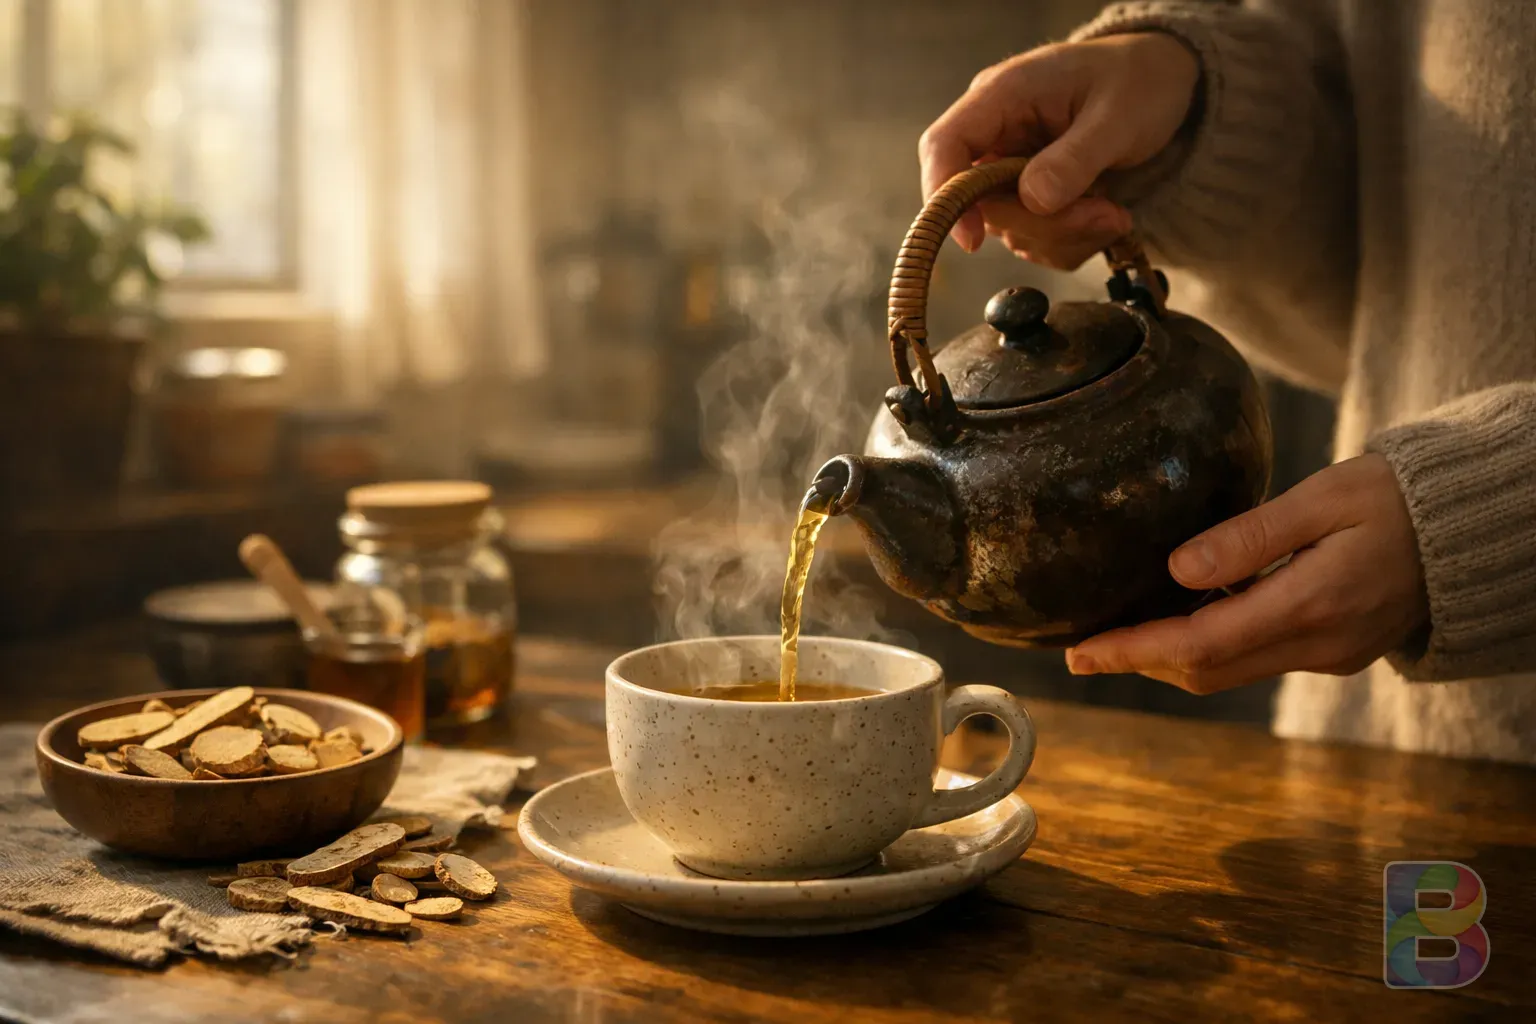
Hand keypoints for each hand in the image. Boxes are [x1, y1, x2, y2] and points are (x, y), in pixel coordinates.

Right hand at [919, 33, 1199, 266]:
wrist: (1163, 85)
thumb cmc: (1137, 81)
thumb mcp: (1118, 115)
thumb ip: (1075, 158)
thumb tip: (1033, 199)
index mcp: (1003, 95)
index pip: (945, 146)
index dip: (946, 197)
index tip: (972, 239)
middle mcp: (997, 134)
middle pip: (982, 203)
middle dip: (1042, 224)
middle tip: (1104, 215)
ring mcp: (1010, 169)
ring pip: (1011, 229)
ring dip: (1065, 235)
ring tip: (1114, 212)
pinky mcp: (1029, 197)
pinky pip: (1036, 239)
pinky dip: (1073, 240)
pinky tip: (1106, 215)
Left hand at [1064, 455, 1430, 693]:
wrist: (1470, 530)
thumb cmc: (1395, 498)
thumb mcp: (1323, 497)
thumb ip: (1249, 536)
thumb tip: (1176, 571)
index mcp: (1311, 604)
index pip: (1200, 644)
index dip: (1134, 651)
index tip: (1082, 652)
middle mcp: (1319, 644)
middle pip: (1206, 672)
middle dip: (1140, 662)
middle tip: (1081, 650)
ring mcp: (1329, 656)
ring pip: (1228, 673)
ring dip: (1169, 659)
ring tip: (1115, 638)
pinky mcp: (1334, 652)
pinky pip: (1255, 661)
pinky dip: (1208, 648)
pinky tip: (1178, 621)